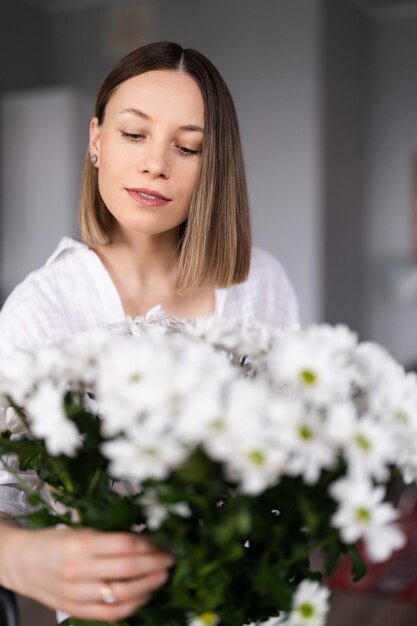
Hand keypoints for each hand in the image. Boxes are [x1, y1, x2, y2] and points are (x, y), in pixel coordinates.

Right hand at [0, 526, 173, 620]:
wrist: (22, 562)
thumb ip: (109, 537)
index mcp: (80, 543)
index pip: (125, 544)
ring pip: (123, 593)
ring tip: (163, 575)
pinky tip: (145, 595)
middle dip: (156, 563)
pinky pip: (110, 613)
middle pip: (128, 568)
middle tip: (171, 557)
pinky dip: (133, 606)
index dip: (150, 543)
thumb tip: (146, 539)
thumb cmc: (54, 542)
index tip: (163, 541)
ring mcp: (77, 593)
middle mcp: (79, 569)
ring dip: (149, 585)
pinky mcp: (76, 610)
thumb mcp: (81, 529)